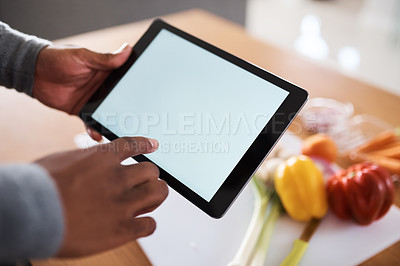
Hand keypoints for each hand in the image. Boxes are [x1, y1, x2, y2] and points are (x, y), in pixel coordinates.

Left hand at [33, 44, 131, 140]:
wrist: (33, 73)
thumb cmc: (58, 58)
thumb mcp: (84, 56)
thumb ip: (105, 59)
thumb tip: (128, 49)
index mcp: (106, 72)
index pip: (126, 79)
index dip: (138, 86)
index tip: (150, 94)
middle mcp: (103, 87)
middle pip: (121, 100)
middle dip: (130, 109)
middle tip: (140, 119)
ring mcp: (93, 100)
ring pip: (109, 113)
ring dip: (114, 122)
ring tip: (122, 131)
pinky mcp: (82, 111)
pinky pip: (92, 123)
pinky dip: (95, 130)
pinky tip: (99, 135)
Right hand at [35, 137, 167, 256]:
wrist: (29, 213)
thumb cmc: (38, 188)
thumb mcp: (62, 160)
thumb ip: (85, 160)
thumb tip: (92, 159)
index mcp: (102, 158)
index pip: (133, 144)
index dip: (146, 144)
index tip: (154, 145)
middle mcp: (117, 177)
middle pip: (152, 170)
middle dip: (150, 177)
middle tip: (145, 184)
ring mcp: (122, 203)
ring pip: (158, 193)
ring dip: (154, 196)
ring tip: (148, 201)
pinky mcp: (122, 229)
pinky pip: (150, 225)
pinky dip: (146, 224)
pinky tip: (138, 224)